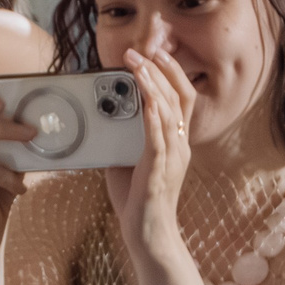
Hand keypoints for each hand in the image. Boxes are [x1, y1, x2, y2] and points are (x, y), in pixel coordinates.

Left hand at [103, 45, 196, 271]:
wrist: (148, 236)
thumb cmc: (138, 200)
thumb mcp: (128, 159)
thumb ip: (121, 137)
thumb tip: (102, 116)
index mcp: (176, 140)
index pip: (182, 96)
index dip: (172, 70)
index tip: (157, 49)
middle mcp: (180, 145)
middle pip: (180, 95)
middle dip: (162, 67)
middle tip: (143, 48)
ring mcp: (173, 157)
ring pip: (169, 111)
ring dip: (152, 84)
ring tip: (138, 64)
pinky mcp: (159, 170)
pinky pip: (158, 137)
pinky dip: (152, 114)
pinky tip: (144, 98)